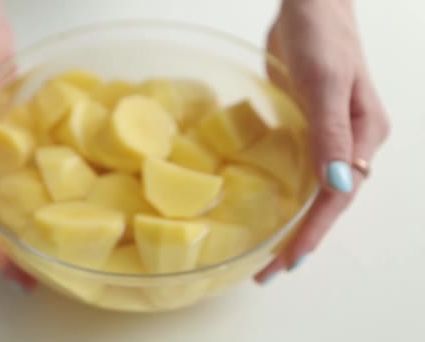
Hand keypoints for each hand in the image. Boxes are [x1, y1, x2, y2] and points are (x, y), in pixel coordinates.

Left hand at [256, 0, 389, 281]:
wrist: (309, 5)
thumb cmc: (322, 35)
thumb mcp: (326, 82)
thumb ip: (332, 133)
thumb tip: (340, 186)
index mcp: (364, 136)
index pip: (339, 197)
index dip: (315, 231)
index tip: (290, 260)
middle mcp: (350, 143)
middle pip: (326, 202)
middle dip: (300, 238)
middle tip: (269, 271)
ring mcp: (327, 136)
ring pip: (311, 191)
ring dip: (291, 223)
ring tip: (267, 254)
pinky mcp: (305, 127)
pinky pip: (296, 170)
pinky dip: (283, 196)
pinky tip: (265, 211)